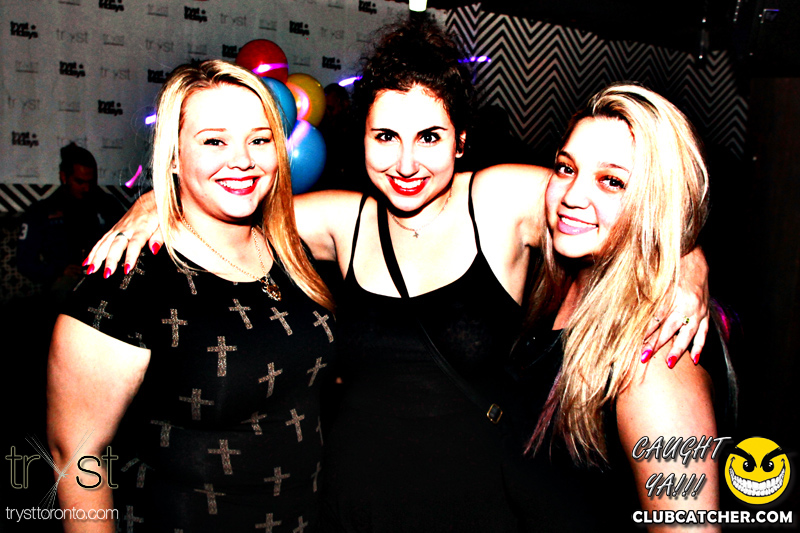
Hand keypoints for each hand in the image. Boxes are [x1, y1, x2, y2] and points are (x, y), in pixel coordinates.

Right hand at [84, 191, 160, 277]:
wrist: (151, 198)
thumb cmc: (159, 212)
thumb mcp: (165, 223)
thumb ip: (160, 237)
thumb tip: (155, 249)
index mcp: (142, 228)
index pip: (135, 244)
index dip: (130, 257)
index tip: (127, 269)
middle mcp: (128, 228)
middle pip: (116, 245)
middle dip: (110, 260)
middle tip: (106, 274)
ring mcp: (119, 227)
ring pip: (105, 243)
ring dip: (97, 257)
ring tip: (91, 270)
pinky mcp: (115, 228)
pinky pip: (102, 240)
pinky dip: (94, 250)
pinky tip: (88, 260)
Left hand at [641, 247, 709, 367]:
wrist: (694, 256)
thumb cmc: (670, 266)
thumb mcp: (655, 277)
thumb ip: (643, 292)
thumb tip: (623, 304)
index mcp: (673, 294)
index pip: (656, 317)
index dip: (644, 331)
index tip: (634, 342)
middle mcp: (688, 304)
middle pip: (669, 328)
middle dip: (656, 344)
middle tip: (644, 357)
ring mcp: (699, 310)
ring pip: (689, 334)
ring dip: (679, 350)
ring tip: (669, 363)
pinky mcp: (706, 312)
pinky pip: (705, 332)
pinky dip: (700, 346)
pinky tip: (695, 359)